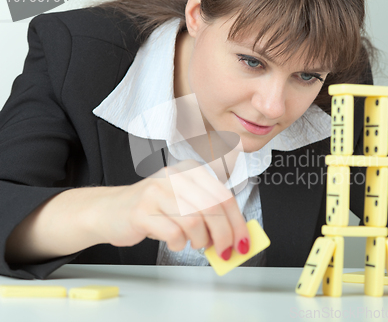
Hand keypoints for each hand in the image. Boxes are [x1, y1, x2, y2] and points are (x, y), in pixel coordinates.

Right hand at [94, 159, 249, 260]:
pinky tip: (174, 242)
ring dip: (199, 240)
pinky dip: (178, 244)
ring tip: (194, 243)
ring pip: (194, 221)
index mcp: (190, 171)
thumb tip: (235, 236)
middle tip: (224, 251)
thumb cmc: (153, 210)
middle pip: (213, 208)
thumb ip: (208, 214)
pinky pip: (173, 233)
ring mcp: (156, 191)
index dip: (237, 222)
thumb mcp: (183, 203)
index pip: (224, 196)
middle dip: (224, 235)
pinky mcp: (141, 211)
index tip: (242, 242)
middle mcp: (174, 176)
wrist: (109, 210)